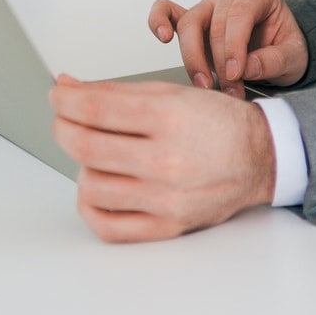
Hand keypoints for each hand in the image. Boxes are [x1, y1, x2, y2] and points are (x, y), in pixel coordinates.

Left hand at [49, 77, 275, 240]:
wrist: (259, 157)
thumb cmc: (217, 123)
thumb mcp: (171, 91)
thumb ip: (116, 91)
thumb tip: (69, 87)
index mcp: (170, 117)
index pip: (97, 107)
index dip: (65, 99)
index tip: (56, 94)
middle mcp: (167, 159)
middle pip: (87, 146)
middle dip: (63, 127)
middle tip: (62, 119)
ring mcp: (165, 198)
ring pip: (91, 186)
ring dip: (80, 165)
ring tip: (92, 153)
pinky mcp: (166, 227)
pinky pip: (108, 225)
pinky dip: (91, 205)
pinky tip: (96, 187)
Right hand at [148, 0, 307, 95]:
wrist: (281, 48)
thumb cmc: (286, 46)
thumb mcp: (295, 56)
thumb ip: (275, 60)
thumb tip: (248, 66)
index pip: (239, 13)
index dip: (235, 45)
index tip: (236, 74)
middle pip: (213, 21)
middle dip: (218, 60)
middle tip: (229, 90)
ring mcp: (210, 5)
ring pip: (190, 22)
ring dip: (193, 57)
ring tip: (204, 84)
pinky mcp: (195, 20)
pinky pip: (169, 11)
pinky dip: (160, 20)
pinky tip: (163, 36)